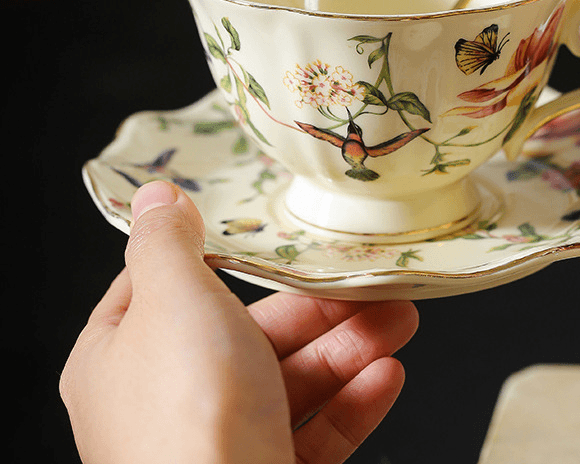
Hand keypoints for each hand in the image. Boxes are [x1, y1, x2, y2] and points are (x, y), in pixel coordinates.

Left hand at [60, 180, 418, 463]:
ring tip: (402, 319)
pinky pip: (314, 432)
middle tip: (373, 282)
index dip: (214, 258)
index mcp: (123, 357)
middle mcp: (166, 403)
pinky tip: (387, 376)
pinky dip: (353, 402)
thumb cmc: (190, 411)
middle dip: (319, 308)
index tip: (266, 237)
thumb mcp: (174, 299)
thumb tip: (155, 195)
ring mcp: (218, 444)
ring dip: (351, 348)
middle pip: (250, 334)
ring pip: (291, 381)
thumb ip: (167, 242)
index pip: (166, 291)